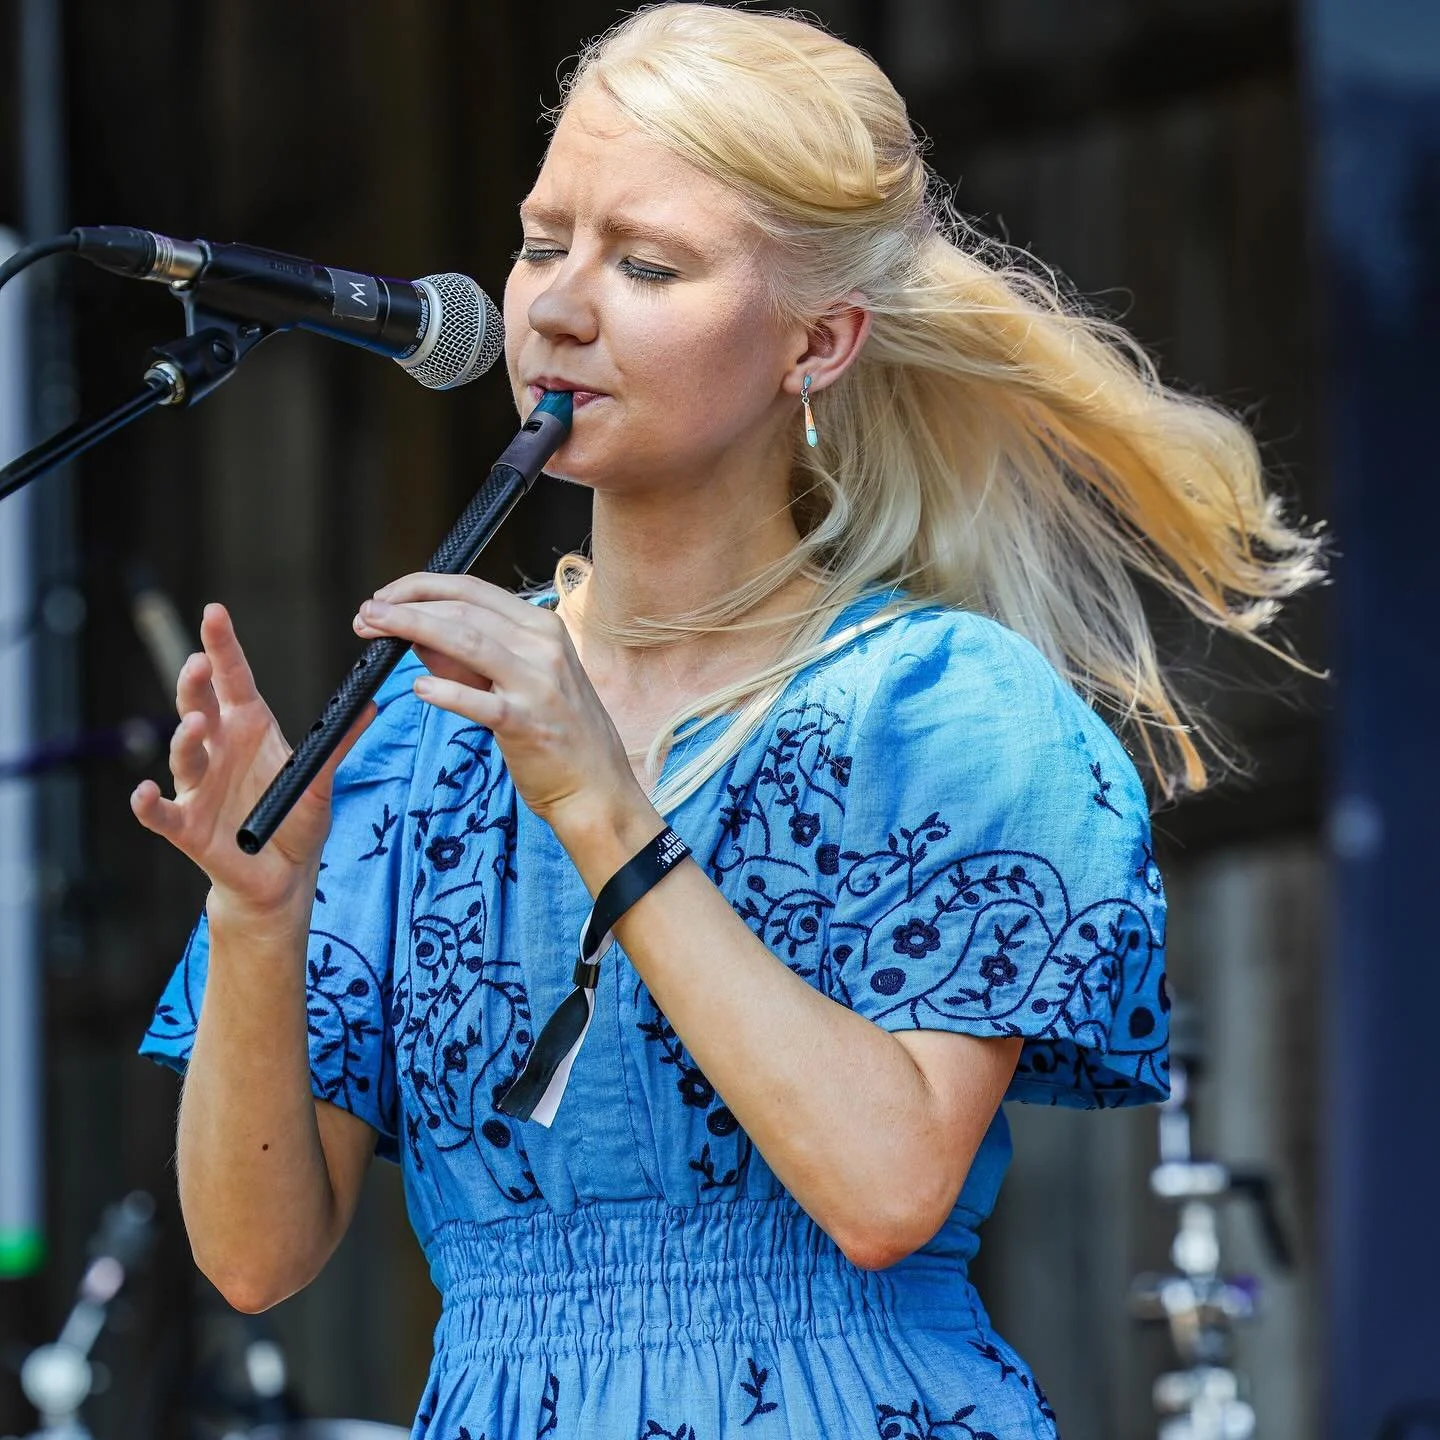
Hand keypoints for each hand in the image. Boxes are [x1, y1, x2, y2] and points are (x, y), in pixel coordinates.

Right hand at [131, 602, 373, 917]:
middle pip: (200, 706)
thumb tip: (368, 706)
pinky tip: (144, 791)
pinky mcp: (186, 825)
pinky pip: (160, 812)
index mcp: (249, 729)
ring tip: (196, 724)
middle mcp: (218, 749)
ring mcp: (199, 786)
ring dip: (184, 738)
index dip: (223, 646)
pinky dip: (147, 803)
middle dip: (196, 683)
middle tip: (200, 661)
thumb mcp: (322, 782)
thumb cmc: (297, 822)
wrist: (281, 877)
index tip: (215, 611)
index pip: (233, 679)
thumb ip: (338, 745)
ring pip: (184, 754)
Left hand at [352, 574, 644, 840]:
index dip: (421, 588)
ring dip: (412, 629)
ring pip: (467, 640)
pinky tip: (419, 689)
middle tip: (366, 616)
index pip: (472, 590)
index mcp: (542, 627)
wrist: (595, 786)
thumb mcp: (521, 679)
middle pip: (463, 610)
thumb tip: (415, 635)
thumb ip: (470, 655)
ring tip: (374, 630)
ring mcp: (538, 684)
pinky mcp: (528, 724)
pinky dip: (447, 692)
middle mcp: (544, 646)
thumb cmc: (557, 731)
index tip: (385, 598)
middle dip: (405, 608)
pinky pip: (480, 702)